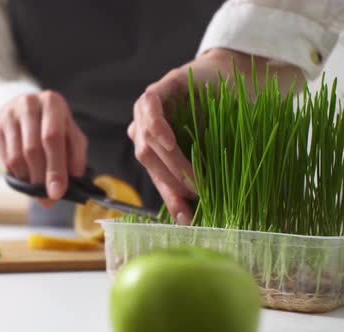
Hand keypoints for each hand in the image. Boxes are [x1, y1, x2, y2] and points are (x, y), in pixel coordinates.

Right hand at [0, 90, 87, 206]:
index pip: (53, 138)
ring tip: (37, 189)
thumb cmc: (54, 124)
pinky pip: (5, 160)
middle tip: (47, 200)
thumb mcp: (70, 134)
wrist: (26, 109)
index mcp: (52, 102)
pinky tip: (26, 176)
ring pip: (16, 158)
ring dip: (28, 180)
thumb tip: (73, 183)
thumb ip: (76, 156)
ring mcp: (8, 115)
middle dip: (40, 179)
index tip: (57, 193)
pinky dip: (17, 174)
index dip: (55, 168)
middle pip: (32, 149)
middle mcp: (28, 104)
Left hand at [128, 48, 303, 224]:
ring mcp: (147, 110)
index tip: (186, 217)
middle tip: (196, 196)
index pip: (156, 175)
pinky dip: (157, 127)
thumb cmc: (219, 117)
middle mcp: (143, 129)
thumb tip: (196, 214)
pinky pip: (150, 109)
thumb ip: (197, 176)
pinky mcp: (158, 88)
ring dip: (170, 162)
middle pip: (148, 160)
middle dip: (171, 182)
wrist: (231, 78)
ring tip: (192, 177)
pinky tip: (170, 142)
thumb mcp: (207, 152)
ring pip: (146, 141)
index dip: (170, 197)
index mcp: (151, 147)